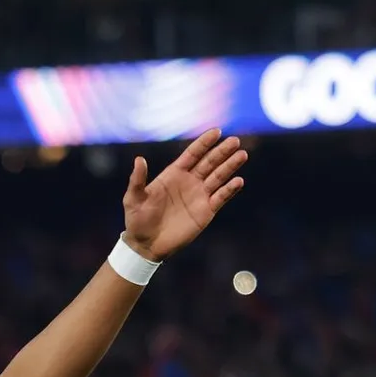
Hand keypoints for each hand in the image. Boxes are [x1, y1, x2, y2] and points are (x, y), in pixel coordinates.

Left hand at [121, 129, 246, 261]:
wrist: (146, 245)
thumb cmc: (137, 220)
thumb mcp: (133, 199)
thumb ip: (138, 180)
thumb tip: (139, 159)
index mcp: (174, 174)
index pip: (193, 154)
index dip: (204, 143)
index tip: (217, 131)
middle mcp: (190, 181)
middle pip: (210, 162)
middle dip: (222, 151)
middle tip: (235, 141)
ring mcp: (200, 195)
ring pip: (219, 176)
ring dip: (230, 166)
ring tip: (242, 155)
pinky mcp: (206, 211)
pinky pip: (221, 197)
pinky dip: (230, 189)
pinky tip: (238, 181)